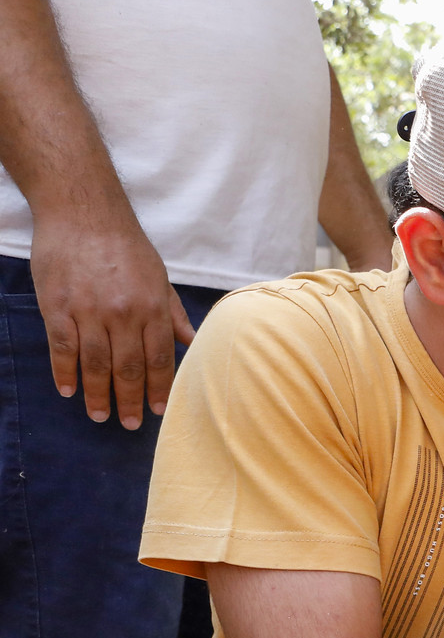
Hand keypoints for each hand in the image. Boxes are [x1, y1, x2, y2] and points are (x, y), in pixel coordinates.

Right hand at [31, 206, 192, 427]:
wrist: (83, 212)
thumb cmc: (125, 245)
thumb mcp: (159, 277)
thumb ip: (174, 314)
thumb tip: (193, 343)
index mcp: (152, 307)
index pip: (159, 358)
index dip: (160, 388)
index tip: (160, 411)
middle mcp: (123, 313)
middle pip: (128, 368)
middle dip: (131, 400)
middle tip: (131, 424)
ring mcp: (88, 311)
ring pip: (95, 364)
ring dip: (98, 394)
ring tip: (101, 416)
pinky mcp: (57, 306)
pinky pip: (62, 347)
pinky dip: (65, 372)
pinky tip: (69, 390)